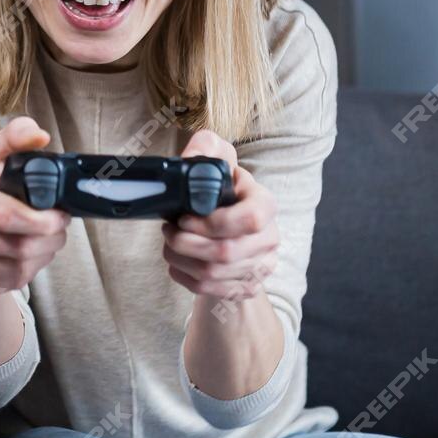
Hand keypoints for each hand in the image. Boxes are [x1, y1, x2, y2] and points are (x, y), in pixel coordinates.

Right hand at [0, 117, 69, 305]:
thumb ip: (16, 140)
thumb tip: (38, 135)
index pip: (8, 215)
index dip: (43, 220)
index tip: (61, 217)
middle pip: (17, 245)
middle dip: (49, 240)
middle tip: (58, 231)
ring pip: (16, 268)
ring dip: (41, 257)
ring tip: (44, 243)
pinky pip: (5, 285)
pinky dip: (24, 274)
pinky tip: (24, 260)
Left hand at [161, 130, 278, 300]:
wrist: (234, 222)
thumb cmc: (223, 188)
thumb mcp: (217, 159)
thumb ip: (205, 148)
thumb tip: (189, 158)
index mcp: (265, 204)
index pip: (251, 218)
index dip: (214, 222)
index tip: (186, 218)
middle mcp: (269, 238)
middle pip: (226, 252)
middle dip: (186, 243)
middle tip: (168, 231)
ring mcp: (260, 266)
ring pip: (214, 274)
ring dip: (181, 259)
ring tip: (169, 243)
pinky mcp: (245, 287)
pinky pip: (210, 290)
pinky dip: (184, 276)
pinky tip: (177, 260)